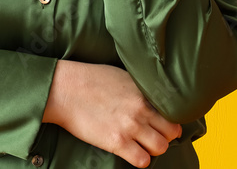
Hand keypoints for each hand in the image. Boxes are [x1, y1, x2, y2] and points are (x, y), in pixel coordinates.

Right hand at [42, 60, 181, 167]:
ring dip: (153, 149)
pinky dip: (140, 159)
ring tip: (141, 145)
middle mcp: (141, 108)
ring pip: (160, 147)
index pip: (172, 111)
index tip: (161, 123)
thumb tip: (149, 98)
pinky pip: (142, 160)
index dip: (168, 120)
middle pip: (171, 132)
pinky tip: (131, 153)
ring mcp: (130, 126)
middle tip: (152, 136)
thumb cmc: (88, 79)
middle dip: (164, 136)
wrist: (64, 89)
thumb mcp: (121, 75)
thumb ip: (138, 89)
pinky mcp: (116, 142)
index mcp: (142, 91)